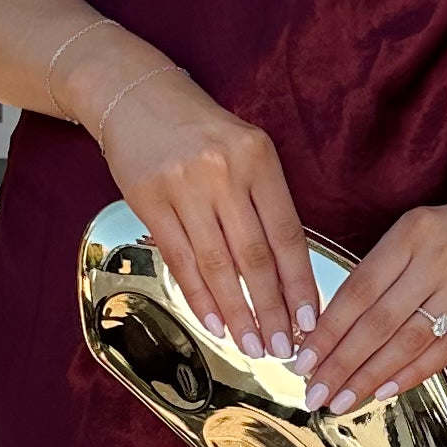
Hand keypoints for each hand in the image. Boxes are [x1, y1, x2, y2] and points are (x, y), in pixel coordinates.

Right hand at [89, 58, 319, 362]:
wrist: (136, 96)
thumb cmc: (200, 131)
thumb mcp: (245, 149)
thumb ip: (265, 202)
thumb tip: (287, 275)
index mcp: (258, 158)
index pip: (287, 234)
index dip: (300, 283)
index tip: (311, 321)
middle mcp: (223, 171)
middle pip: (254, 256)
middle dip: (271, 310)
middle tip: (283, 350)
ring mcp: (184, 186)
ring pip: (217, 265)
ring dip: (237, 313)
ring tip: (252, 346)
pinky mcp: (149, 199)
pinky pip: (180, 259)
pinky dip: (199, 296)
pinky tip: (213, 322)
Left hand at [300, 171, 446, 416]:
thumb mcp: (420, 232)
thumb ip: (385, 271)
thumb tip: (337, 326)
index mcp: (410, 233)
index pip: (358, 290)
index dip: (327, 330)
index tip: (302, 359)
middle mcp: (436, 257)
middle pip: (377, 320)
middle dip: (340, 362)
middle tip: (314, 391)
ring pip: (407, 339)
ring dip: (370, 375)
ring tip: (341, 399)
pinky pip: (444, 349)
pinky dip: (411, 373)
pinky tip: (384, 391)